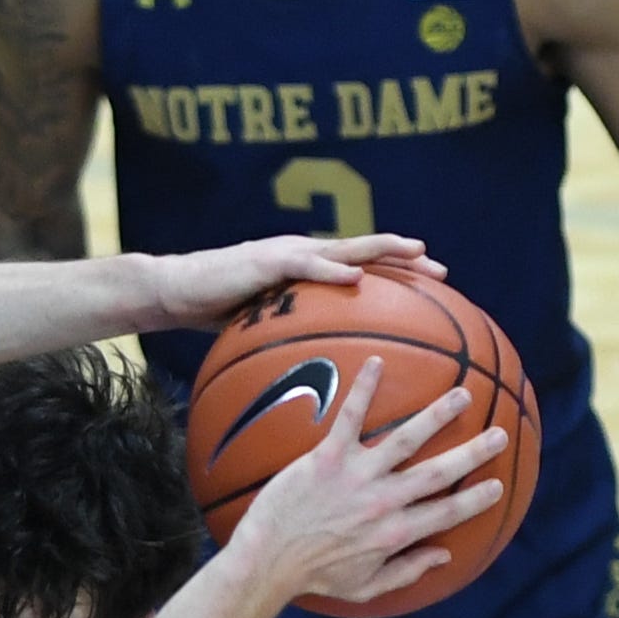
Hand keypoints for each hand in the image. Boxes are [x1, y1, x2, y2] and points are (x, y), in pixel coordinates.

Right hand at [141, 231, 440, 328]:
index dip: (399, 272)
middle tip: (443, 271)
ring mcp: (289, 254)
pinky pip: (306, 266)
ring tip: (417, 253)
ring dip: (384, 251)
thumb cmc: (216, 311)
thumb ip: (292, 334)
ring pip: (347, 249)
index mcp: (310, 269)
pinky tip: (355, 277)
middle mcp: (307, 255)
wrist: (175, 290)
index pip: (364, 268)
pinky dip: (332, 270)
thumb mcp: (263, 326)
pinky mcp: (267, 262)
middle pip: (368, 253)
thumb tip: (315, 369)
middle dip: (407, 259)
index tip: (434, 284)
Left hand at [228, 361, 511, 612]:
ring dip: (436, 415)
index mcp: (396, 533)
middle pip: (439, 473)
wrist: (267, 560)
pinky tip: (378, 361)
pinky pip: (350, 417)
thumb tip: (443, 557)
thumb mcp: (365, 587)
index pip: (448, 513)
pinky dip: (363, 389)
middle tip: (499, 434)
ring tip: (461, 394)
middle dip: (473, 453)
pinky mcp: (328, 458)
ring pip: (406, 439)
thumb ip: (406, 572)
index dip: (476, 500)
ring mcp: (357, 476)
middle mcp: (384, 501)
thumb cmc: (314, 576)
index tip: (498, 486)